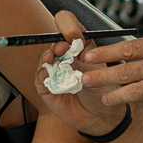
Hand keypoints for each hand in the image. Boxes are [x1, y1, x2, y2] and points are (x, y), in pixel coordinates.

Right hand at [33, 10, 127, 136]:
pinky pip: (39, 77)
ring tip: (52, 57)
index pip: (69, 26)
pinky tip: (47, 73)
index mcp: (80, 46)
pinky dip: (42, 74)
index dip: (68, 26)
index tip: (74, 35)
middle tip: (63, 47)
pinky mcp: (46, 86)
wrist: (100, 116)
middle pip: (54, 40)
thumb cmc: (103, 91)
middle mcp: (65, 55)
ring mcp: (54, 70)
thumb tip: (75, 47)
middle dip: (58, 42)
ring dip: (48, 55)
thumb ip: (87, 60)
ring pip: (45, 57)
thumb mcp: (100, 73)